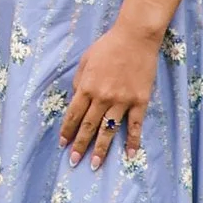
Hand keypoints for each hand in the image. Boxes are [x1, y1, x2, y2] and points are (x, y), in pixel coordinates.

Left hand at [61, 19, 160, 164]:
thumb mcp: (85, 59)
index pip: (73, 114)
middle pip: (88, 126)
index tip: (63, 144)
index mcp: (87, 86)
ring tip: (94, 165)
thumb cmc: (108, 46)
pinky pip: (135, 126)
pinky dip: (133, 142)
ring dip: (101, 149)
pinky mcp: (139, 102)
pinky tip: (130, 155)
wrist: (135, 38)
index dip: (67, 130)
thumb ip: (80, 80)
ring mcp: (122, 101)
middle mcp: (102, 97)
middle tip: (74, 161)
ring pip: (109, 130)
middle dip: (80, 145)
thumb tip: (76, 98)